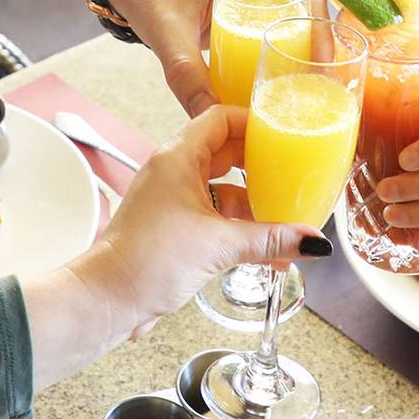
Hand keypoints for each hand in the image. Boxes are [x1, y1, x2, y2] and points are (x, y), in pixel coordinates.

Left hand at [70, 107, 325, 339]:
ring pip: (221, 187)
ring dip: (251, 203)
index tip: (285, 132)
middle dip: (260, 165)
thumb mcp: (219, 244)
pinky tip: (262, 249)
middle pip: (225, 152)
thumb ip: (269, 240)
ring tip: (283, 221)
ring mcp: (171, 198)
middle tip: (293, 173)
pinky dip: (237, 226)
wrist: (106, 300)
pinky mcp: (172, 226)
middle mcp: (173, 171)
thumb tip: (312, 242)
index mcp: (178, 157)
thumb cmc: (147, 260)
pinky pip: (212, 214)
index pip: (221, 118)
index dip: (254, 122)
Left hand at [107, 0, 310, 117]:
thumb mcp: (167, 35)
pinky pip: (293, 10)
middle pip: (313, 3)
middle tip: (321, 88)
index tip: (321, 70)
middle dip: (321, 45)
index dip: (322, 33)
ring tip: (314, 86)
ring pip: (307, 9)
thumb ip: (185, 76)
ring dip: (313, 43)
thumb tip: (208, 117)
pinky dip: (298, 38)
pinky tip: (299, 72)